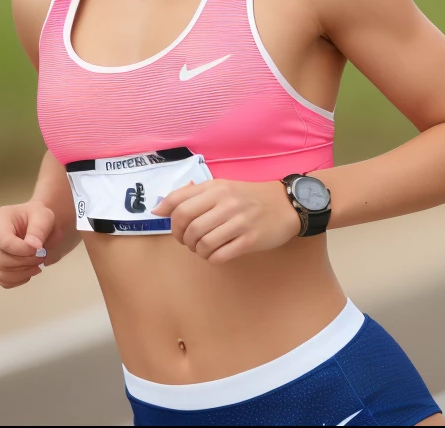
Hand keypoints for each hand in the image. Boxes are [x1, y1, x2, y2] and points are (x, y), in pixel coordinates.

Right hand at [0, 200, 61, 288]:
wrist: (36, 225)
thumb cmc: (38, 218)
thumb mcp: (44, 217)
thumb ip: (39, 229)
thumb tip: (32, 245)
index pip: (5, 243)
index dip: (24, 251)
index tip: (40, 249)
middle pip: (1, 260)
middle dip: (26, 262)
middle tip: (42, 256)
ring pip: (1, 273)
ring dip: (23, 273)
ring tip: (37, 263)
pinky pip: (2, 280)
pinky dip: (18, 279)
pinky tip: (28, 270)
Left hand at [152, 180, 299, 263]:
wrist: (285, 205)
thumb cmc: (249, 197)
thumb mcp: (222, 187)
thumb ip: (191, 194)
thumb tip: (158, 209)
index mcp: (216, 188)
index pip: (178, 204)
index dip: (170, 220)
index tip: (175, 227)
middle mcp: (226, 203)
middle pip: (188, 227)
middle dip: (183, 239)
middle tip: (189, 241)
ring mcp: (239, 222)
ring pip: (202, 243)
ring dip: (197, 250)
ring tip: (204, 247)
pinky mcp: (249, 240)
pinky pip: (219, 255)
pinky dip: (212, 257)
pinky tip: (217, 252)